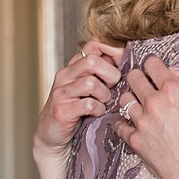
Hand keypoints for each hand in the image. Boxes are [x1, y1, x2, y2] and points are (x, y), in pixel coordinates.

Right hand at [34, 39, 124, 163]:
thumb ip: (103, 72)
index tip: (121, 64)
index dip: (113, 50)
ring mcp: (62, 93)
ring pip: (91, 83)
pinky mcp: (62, 111)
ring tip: (103, 102)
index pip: (94, 43)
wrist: (52, 135)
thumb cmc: (76, 109)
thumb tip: (126, 58)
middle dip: (110, 74)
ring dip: (104, 95)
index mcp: (74, 66)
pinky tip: (97, 113)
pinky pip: (88, 104)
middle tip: (112, 87)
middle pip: (93, 60)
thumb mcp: (89, 86)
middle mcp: (65, 75)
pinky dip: (98, 109)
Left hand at [113, 56, 178, 178]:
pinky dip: (124, 123)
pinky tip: (134, 125)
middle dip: (140, 79)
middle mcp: (153, 102)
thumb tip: (175, 69)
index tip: (157, 72)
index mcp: (172, 89)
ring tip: (142, 108)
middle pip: (133, 77)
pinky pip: (119, 124)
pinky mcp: (134, 139)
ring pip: (124, 99)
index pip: (152, 63)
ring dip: (132, 100)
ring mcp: (141, 121)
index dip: (155, 66)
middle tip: (147, 88)